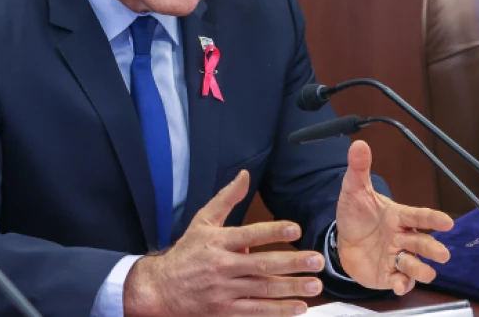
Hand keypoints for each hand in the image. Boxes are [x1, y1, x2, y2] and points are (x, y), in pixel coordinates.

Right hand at [123, 170, 325, 316]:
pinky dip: (277, 310)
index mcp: (217, 241)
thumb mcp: (202, 221)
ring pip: (262, 289)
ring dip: (291, 288)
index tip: (295, 229)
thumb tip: (245, 175)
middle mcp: (221, 265)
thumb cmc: (186, 252)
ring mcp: (223, 290)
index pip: (248, 234)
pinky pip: (255, 310)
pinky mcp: (225, 310)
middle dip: (292, 262)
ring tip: (314, 285)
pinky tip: (297, 308)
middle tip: (317, 260)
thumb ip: (226, 198)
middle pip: (261, 264)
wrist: (161, 287)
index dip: (272, 231)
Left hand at [335, 140, 453, 294]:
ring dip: (420, 269)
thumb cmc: (357, 215)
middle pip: (424, 244)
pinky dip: (402, 285)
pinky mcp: (389, 274)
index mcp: (398, 216)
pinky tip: (399, 286)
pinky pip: (400, 281)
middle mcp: (403, 238)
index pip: (419, 216)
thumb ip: (359, 169)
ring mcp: (397, 257)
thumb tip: (358, 144)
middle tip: (441, 253)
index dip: (433, 219)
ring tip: (421, 270)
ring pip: (416, 265)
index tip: (448, 222)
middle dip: (433, 249)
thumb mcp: (354, 190)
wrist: (343, 240)